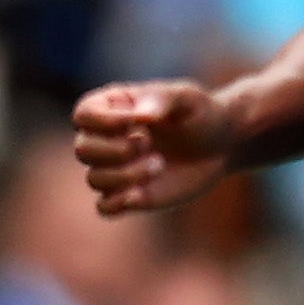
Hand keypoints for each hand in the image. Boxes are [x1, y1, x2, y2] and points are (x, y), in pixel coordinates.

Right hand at [70, 79, 234, 216]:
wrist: (221, 145)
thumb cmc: (199, 114)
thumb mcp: (187, 97)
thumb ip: (161, 99)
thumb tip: (139, 116)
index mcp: (111, 108)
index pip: (83, 115)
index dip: (104, 122)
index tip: (140, 123)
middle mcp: (106, 139)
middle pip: (82, 149)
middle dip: (116, 150)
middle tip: (149, 144)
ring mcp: (115, 169)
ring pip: (94, 179)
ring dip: (126, 176)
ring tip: (159, 165)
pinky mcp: (128, 196)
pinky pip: (104, 207)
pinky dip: (119, 203)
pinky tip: (144, 192)